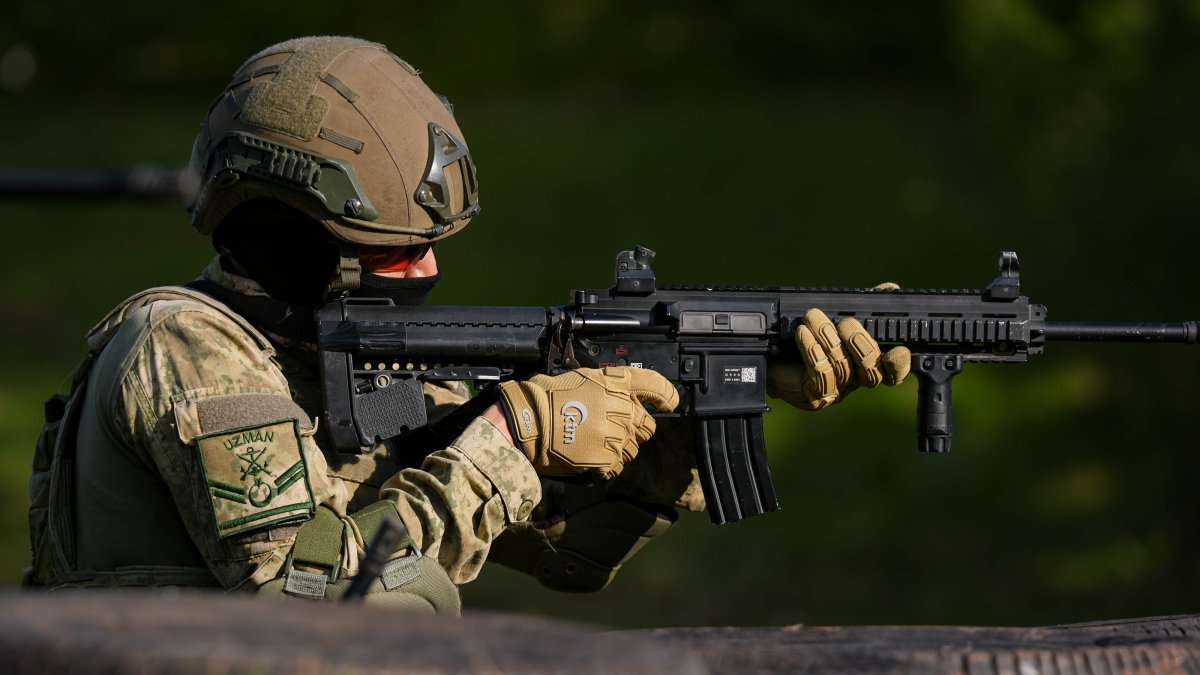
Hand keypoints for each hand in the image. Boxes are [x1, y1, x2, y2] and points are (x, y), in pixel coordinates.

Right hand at [497, 366, 679, 477]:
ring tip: (593, 443)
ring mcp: (615, 435)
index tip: (671, 402)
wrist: (528, 422)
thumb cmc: (548, 398)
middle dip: (633, 429)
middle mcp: (620, 408)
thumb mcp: (583, 378)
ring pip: (633, 448)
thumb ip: (612, 386)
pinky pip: (617, 466)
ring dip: (619, 448)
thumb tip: (628, 398)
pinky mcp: (606, 458)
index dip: (667, 395)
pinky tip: (588, 457)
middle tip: (610, 429)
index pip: (654, 385)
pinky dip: (606, 465)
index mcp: (615, 384)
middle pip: (646, 425)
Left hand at [767, 302, 910, 409]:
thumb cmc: (807, 335)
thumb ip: (864, 304)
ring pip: (842, 368)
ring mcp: (837, 392)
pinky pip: (820, 374)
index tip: (899, 350)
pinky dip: (812, 350)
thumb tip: (890, 288)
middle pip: (871, 372)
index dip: (899, 365)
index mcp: (866, 363)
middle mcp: (855, 381)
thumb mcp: (836, 315)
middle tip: (845, 323)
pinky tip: (803, 333)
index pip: (892, 372)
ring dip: (827, 337)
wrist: (771, 354)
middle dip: (860, 343)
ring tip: (813, 317)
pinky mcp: (815, 396)